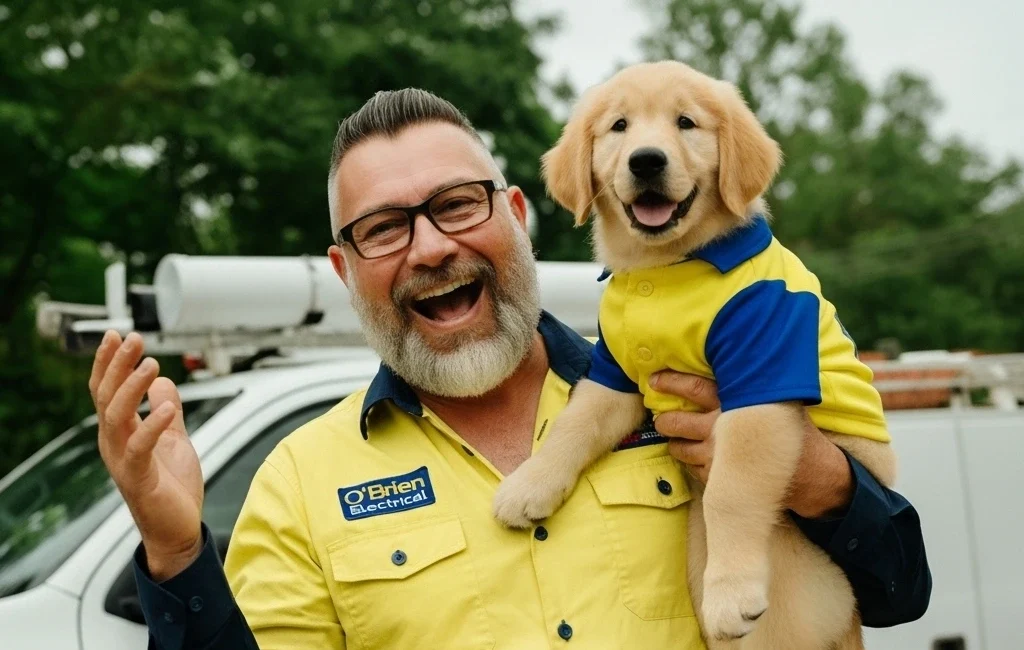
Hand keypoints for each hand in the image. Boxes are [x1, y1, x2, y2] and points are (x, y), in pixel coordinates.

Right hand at [90, 331, 204, 580]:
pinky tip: (169, 406)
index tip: (118, 335)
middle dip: (117, 365)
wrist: (178, 531)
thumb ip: (168, 411)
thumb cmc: (173, 488)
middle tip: (134, 339)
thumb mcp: (175, 439)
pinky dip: (153, 424)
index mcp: (121, 432)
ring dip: (132, 388)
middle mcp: (114, 443)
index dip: (109, 363)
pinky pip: (140, 446)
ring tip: (151, 365)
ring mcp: (122, 460)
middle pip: (107, 396)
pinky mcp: (137, 478)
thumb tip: (165, 383)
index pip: (107, 390)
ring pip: (117, 416)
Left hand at [649, 371, 852, 517]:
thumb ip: (748, 386)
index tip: (654, 379)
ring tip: (675, 438)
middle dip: (663, 420)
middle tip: (659, 417)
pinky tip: (697, 457)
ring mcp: (719, 457)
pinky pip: (692, 470)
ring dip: (673, 443)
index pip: (694, 388)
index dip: (671, 382)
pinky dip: (691, 463)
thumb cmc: (790, 429)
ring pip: (679, 449)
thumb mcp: (773, 399)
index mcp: (736, 404)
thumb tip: (725, 363)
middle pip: (677, 422)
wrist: (811, 472)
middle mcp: (723, 430)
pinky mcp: (720, 480)